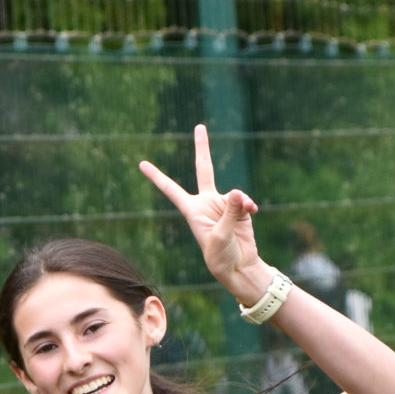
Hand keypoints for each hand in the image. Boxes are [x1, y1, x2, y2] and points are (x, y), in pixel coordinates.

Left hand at [139, 123, 269, 300]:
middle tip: (199, 127)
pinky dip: (249, 205)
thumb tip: (238, 193)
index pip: (171, 189)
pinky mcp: (239, 209)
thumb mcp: (221, 236)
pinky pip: (245, 200)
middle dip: (202, 148)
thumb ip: (229, 212)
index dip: (157, 177)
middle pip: (204, 169)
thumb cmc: (220, 256)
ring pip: (234, 192)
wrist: (238, 266)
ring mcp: (224, 204)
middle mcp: (206, 203)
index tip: (142, 164)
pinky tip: (252, 211)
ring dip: (240, 201)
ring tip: (245, 212)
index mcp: (192, 210)